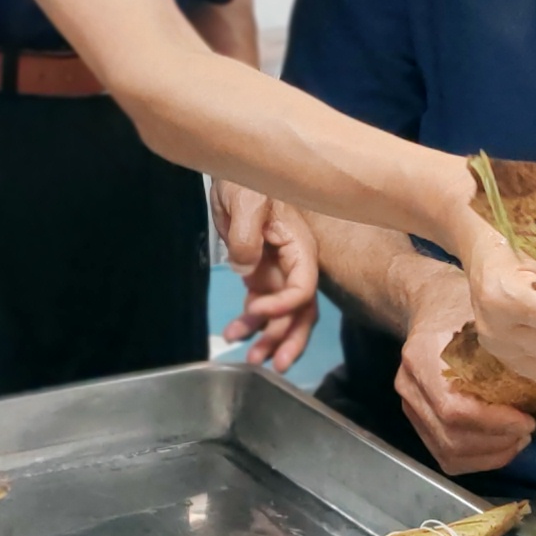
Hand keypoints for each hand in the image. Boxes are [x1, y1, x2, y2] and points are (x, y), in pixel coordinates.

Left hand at [213, 182, 318, 372]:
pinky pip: (264, 305)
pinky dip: (254, 323)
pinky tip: (237, 334)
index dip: (283, 305)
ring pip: (284, 314)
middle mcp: (294, 263)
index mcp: (299, 246)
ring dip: (270, 338)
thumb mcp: (246, 201)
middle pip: (302, 309)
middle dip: (289, 339)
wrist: (232, 171)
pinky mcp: (261, 273)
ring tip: (251, 358)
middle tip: (272, 364)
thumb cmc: (244, 179)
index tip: (255, 310)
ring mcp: (278, 270)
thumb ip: (246, 237)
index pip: (303, 287)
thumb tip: (246, 268)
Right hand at [392, 266, 534, 475]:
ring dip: (490, 454)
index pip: (454, 408)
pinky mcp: (418, 418)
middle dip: (497, 443)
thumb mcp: (485, 315)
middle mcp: (410, 385)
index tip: (527, 420)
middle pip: (451, 437)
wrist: (427, 301)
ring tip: (519, 438)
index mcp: (423, 356)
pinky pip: (446, 454)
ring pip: (448, 452)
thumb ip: (508, 346)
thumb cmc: (460, 305)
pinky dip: (478, 458)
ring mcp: (410, 405)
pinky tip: (501, 442)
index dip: (494, 423)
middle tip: (529, 431)